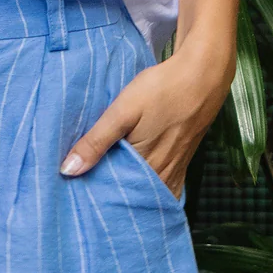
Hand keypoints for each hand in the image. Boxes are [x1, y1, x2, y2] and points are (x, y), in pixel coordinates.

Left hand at [59, 36, 236, 197]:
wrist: (205, 72)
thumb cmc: (162, 89)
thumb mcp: (123, 111)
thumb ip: (96, 141)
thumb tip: (68, 171)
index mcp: (145, 166)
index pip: (115, 195)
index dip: (96, 197)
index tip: (77, 198)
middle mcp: (163, 174)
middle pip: (133, 197)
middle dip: (113, 200)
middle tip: (88, 199)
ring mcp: (176, 168)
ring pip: (150, 193)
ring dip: (132, 196)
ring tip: (109, 196)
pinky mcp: (184, 159)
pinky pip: (167, 186)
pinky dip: (153, 190)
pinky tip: (141, 189)